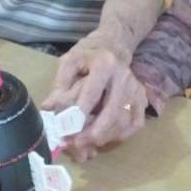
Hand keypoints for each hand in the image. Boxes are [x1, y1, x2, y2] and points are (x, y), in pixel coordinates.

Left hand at [42, 42, 147, 160]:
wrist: (113, 46)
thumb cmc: (87, 56)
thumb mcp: (69, 62)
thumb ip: (60, 85)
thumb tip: (48, 108)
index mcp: (104, 64)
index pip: (93, 92)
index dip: (80, 113)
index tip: (67, 130)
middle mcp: (124, 76)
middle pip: (112, 111)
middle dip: (93, 132)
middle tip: (76, 145)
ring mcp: (136, 88)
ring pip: (123, 121)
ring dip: (104, 137)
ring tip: (86, 144)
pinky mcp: (142, 99)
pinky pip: (135, 124)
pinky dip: (120, 135)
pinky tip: (105, 138)